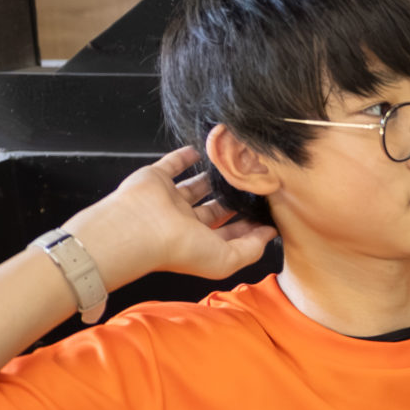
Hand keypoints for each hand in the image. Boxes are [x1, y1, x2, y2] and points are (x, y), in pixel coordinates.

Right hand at [68, 148, 277, 286]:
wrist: (138, 229)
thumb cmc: (180, 249)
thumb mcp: (226, 259)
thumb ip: (251, 248)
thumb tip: (269, 234)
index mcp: (200, 243)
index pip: (230, 233)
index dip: (249, 225)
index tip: (271, 211)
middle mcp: (185, 223)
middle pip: (216, 209)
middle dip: (235, 199)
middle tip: (257, 183)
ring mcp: (170, 200)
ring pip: (196, 186)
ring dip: (214, 177)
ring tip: (235, 165)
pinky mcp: (156, 179)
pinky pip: (173, 164)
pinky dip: (186, 157)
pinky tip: (204, 150)